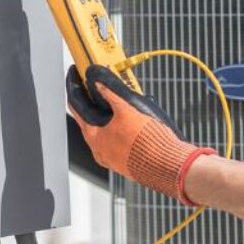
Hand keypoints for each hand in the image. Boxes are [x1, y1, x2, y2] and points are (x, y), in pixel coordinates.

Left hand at [66, 65, 214, 202]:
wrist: (167, 165)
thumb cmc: (147, 143)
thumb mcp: (127, 111)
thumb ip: (111, 95)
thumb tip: (99, 82)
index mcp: (94, 138)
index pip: (77, 109)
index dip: (76, 90)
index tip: (76, 79)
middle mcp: (100, 151)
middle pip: (90, 121)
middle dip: (94, 103)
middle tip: (98, 89)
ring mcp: (113, 158)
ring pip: (106, 132)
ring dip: (110, 117)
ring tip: (120, 104)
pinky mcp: (128, 161)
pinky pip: (119, 142)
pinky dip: (121, 130)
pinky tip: (132, 123)